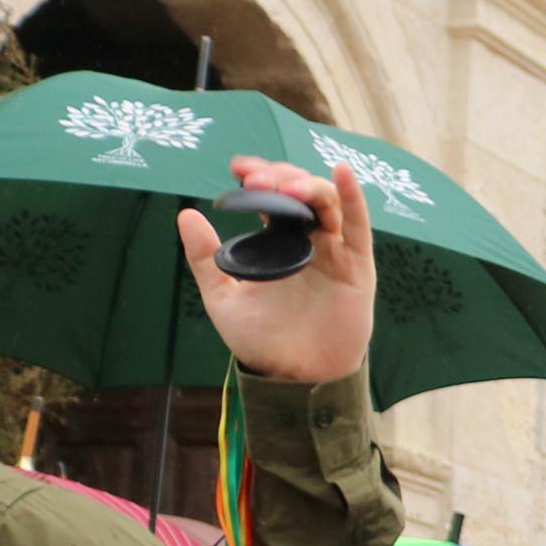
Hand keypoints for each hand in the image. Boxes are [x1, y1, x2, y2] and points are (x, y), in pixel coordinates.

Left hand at [176, 156, 375, 384]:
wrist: (292, 376)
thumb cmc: (260, 341)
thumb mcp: (222, 297)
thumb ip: (205, 259)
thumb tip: (186, 215)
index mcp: (277, 244)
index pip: (271, 198)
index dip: (259, 177)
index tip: (238, 169)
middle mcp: (307, 242)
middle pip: (300, 192)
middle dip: (279, 177)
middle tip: (256, 181)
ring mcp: (334, 251)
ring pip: (327, 203)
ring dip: (307, 185)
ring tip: (285, 187)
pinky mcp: (356, 266)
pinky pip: (359, 225)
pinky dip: (352, 196)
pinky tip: (342, 172)